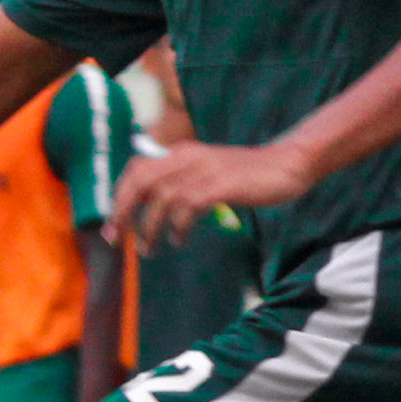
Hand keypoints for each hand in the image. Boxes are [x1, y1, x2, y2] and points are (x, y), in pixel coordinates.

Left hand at [112, 139, 318, 249]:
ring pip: (162, 197)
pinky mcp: (221, 185)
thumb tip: (152, 209)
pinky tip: (180, 240)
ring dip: (151, 227)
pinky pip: (189, 207)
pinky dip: (179, 227)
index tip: (113, 224)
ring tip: (150, 248)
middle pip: (141, 181)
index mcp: (180, 153)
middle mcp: (187, 157)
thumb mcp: (206, 171)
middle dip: (124, 211)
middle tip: (119, 239)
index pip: (136, 169)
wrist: (286, 164)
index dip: (120, 196)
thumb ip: (182, 183)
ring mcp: (204, 170)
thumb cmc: (246, 174)